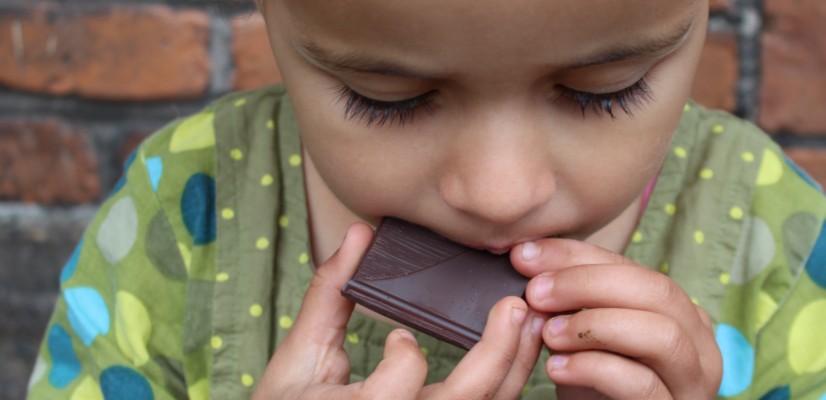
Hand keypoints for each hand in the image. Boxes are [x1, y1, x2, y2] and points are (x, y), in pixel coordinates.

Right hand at [254, 223, 546, 399]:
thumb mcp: (298, 360)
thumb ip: (328, 296)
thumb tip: (359, 235)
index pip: (396, 387)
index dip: (404, 360)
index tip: (398, 338)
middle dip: (497, 353)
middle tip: (514, 306)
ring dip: (514, 366)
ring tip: (528, 323)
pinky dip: (507, 384)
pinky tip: (515, 353)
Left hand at [512, 239, 721, 399]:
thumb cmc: (594, 388)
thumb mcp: (583, 338)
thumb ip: (570, 299)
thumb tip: (527, 256)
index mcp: (682, 315)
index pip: (634, 269)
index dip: (577, 257)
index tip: (526, 256)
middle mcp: (699, 345)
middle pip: (658, 292)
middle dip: (588, 284)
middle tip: (537, 292)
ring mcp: (693, 383)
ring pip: (662, 335)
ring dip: (597, 326)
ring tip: (549, 333)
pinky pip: (642, 384)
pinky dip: (594, 368)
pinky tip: (557, 367)